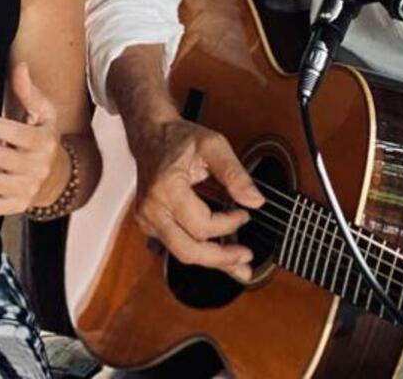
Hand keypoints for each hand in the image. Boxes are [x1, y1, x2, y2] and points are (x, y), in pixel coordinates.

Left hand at [0, 62, 61, 215]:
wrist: (57, 176)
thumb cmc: (42, 137)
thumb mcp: (44, 113)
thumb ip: (29, 92)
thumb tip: (20, 66)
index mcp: (44, 142)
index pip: (17, 133)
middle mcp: (37, 168)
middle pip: (1, 158)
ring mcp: (26, 190)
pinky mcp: (15, 206)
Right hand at [129, 116, 264, 283]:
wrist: (152, 135)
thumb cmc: (180, 138)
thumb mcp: (213, 145)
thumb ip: (235, 173)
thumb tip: (255, 201)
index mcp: (166, 188)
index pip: (201, 224)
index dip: (228, 225)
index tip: (245, 215)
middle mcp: (152, 208)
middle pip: (187, 250)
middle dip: (220, 258)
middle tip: (246, 258)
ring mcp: (147, 219)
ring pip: (181, 254)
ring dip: (211, 262)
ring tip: (238, 266)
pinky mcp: (149, 225)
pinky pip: (175, 246)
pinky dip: (199, 253)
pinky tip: (218, 256)